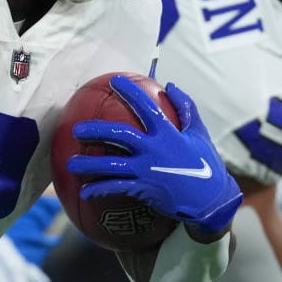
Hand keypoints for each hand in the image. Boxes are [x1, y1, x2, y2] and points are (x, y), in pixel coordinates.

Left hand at [67, 77, 242, 237]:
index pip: (146, 107)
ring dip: (89, 164)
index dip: (130, 92)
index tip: (114, 81)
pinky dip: (99, 189)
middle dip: (96, 131)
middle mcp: (154, 150)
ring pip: (111, 165)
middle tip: (76, 130)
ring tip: (70, 164)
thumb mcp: (199, 133)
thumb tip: (171, 85)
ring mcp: (147, 171)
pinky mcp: (144, 189)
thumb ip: (186, 108)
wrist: (211, 200)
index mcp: (168, 133)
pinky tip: (84, 192)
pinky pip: (116, 188)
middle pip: (120, 136)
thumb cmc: (205, 163)